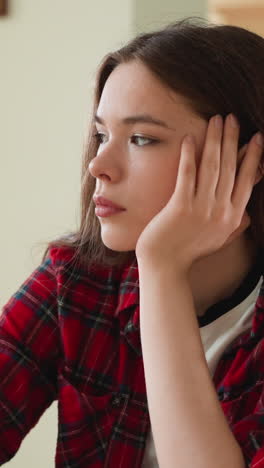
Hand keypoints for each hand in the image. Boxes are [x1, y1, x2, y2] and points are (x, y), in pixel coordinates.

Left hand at [135, 114, 263, 273]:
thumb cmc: (190, 251)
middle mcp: (221, 211)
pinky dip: (190, 155)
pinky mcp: (180, 207)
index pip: (247, 180)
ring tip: (216, 120)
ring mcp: (201, 209)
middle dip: (232, 139)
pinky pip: (187, 175)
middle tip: (232, 118)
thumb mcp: (219, 240)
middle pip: (231, 167)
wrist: (165, 265)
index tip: (256, 137)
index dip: (253, 157)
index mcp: (233, 216)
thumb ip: (235, 225)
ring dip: (215, 140)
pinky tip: (190, 138)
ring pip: (212, 167)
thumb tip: (247, 215)